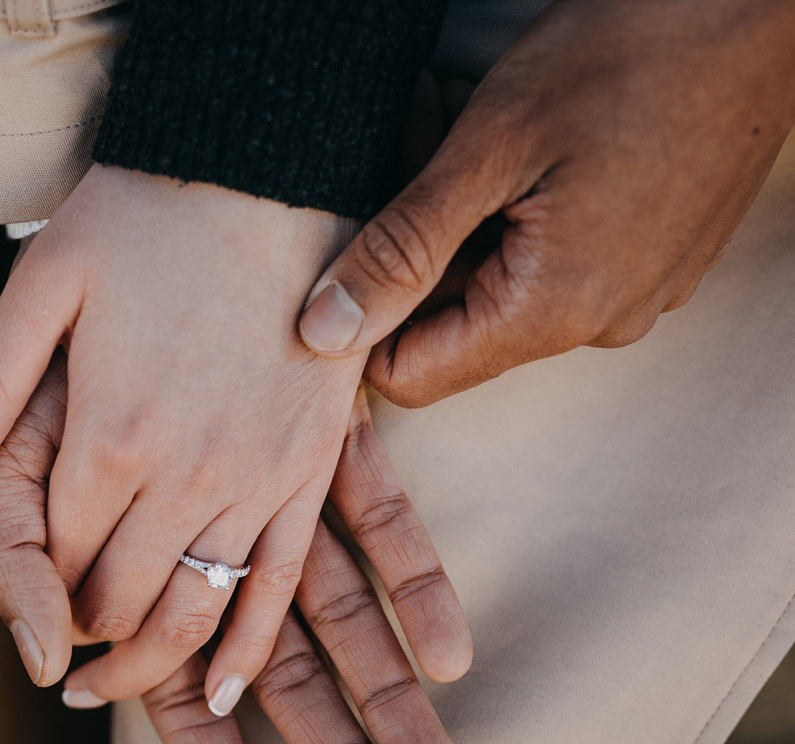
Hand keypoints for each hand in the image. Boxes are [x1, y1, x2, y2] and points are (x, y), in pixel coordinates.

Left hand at [0, 165, 436, 717]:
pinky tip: (221, 690)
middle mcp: (184, 477)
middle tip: (58, 647)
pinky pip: (276, 589)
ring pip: (193, 614)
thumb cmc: (142, 220)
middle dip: (80, 637)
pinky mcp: (310, 472)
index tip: (27, 602)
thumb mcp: (40, 288)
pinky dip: (243, 650)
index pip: (57, 565)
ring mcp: (256, 479)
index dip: (35, 597)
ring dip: (147, 662)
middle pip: (118, 604)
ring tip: (110, 678)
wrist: (267, 168)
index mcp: (108, 439)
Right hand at [0, 356, 469, 743]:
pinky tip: (455, 650)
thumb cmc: (55, 356)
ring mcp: (275, 500)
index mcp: (136, 577)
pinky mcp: (329, 444)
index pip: (183, 701)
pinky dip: (416, 583)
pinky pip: (381, 522)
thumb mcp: (10, 458)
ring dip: (389, 695)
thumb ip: (14, 560)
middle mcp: (211, 549)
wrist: (141, 233)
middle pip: (281, 678)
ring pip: (340, 617)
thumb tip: (49, 663)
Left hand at [297, 0, 794, 404]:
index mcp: (551, 311)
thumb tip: (323, 333)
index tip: (354, 240)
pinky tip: (523, 147)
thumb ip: (401, 250)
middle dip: (415, 252)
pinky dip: (516, 216)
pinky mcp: (652, 261)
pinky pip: (553, 265)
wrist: (760, 7)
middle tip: (416, 151)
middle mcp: (597, 324)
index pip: (410, 375)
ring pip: (499, 290)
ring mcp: (634, 295)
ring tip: (467, 134)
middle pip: (453, 329)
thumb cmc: (628, 55)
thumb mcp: (486, 148)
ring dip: (462, 224)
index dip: (362, 321)